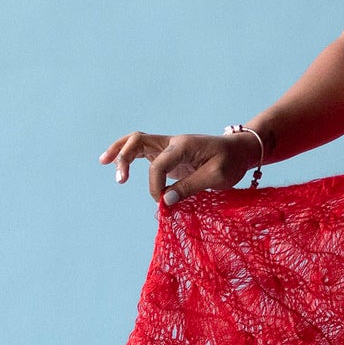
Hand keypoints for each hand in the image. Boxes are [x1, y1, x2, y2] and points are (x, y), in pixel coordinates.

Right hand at [99, 130, 258, 204]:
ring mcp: (169, 147)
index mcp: (184, 146)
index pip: (158, 164)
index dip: (156, 186)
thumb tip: (165, 201)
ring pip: (137, 141)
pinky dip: (129, 155)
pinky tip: (119, 167)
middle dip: (125, 157)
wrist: (240, 151)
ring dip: (120, 151)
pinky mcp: (168, 154)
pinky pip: (144, 152)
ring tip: (103, 162)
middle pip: (139, 140)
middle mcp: (173, 143)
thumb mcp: (217, 177)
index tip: (164, 203)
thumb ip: (191, 187)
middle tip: (120, 180)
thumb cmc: (232, 162)